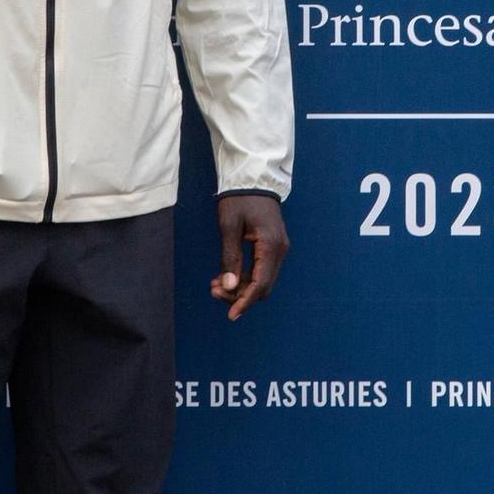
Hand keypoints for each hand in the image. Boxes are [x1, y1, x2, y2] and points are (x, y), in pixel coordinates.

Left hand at [211, 195, 288, 321]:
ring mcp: (279, 248)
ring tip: (216, 283)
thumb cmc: (239, 198)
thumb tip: (228, 287)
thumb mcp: (229, 227)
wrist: (252, 178)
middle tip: (214, 291)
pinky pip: (261, 269)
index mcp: (271, 245)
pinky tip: (226, 275)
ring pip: (261, 279)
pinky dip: (244, 276)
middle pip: (263, 286)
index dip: (245, 302)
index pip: (260, 284)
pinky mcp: (273, 246)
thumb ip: (230, 258)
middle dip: (239, 295)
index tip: (231, 315)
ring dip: (240, 286)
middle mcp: (280, 250)